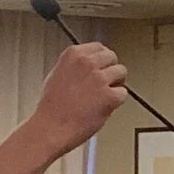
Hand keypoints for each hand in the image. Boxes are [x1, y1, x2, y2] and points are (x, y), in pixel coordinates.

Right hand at [32, 42, 126, 157]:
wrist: (51, 127)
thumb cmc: (51, 107)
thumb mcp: (56, 74)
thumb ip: (74, 65)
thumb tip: (87, 65)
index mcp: (73, 54)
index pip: (98, 46)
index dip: (102, 58)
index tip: (102, 65)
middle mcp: (87, 63)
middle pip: (112, 57)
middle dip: (110, 68)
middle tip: (106, 81)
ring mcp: (99, 78)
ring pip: (121, 72)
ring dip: (116, 83)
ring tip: (104, 94)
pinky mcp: (109, 96)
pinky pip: (123, 93)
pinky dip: (117, 101)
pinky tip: (105, 106)